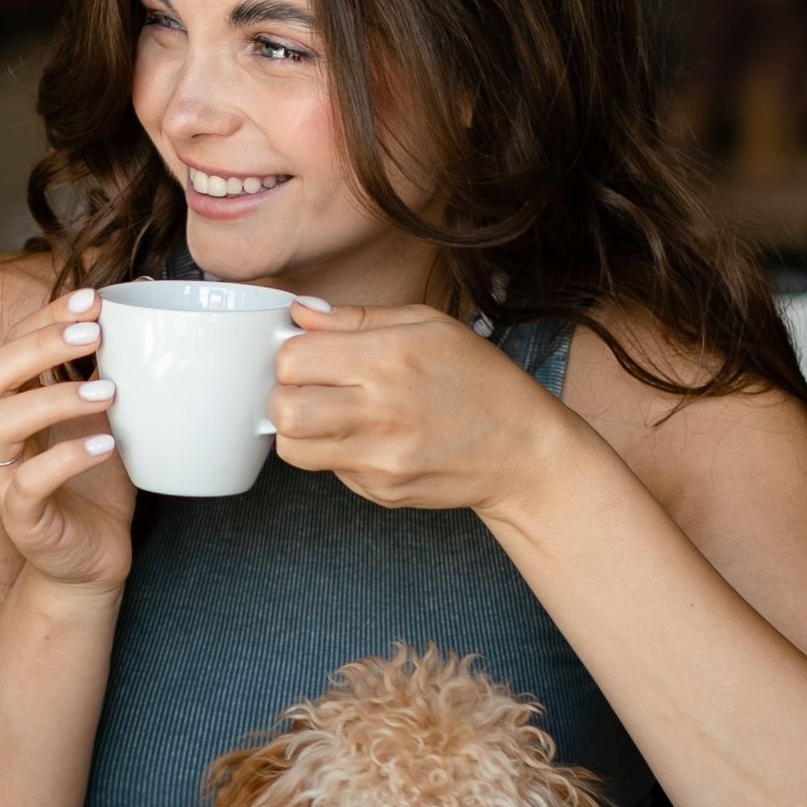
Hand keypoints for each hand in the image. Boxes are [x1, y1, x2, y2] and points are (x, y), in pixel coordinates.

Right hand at [0, 286, 136, 594]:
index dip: (45, 318)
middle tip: (93, 334)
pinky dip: (67, 459)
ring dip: (52, 398)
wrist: (94, 556)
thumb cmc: (98, 481)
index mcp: (14, 403)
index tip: (92, 298)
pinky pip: (28, 484)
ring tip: (107, 391)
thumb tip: (147, 294)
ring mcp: (3, 478)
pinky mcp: (21, 518)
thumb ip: (114, 366)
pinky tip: (106, 445)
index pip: (11, 344)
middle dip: (38, 346)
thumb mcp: (108, 415)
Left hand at [267, 300, 571, 514]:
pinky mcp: (381, 491)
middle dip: (282, 395)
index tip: (309, 356)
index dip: (291, 355)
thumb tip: (301, 314)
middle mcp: (384, 411)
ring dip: (297, 430)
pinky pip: (329, 472)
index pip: (295, 359)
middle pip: (284, 409)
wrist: (524, 451)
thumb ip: (357, 319)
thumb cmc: (479, 381)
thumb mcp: (429, 326)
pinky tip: (366, 438)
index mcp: (392, 358)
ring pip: (293, 449)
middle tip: (306, 389)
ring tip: (327, 415)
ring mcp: (381, 459)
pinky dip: (333, 453)